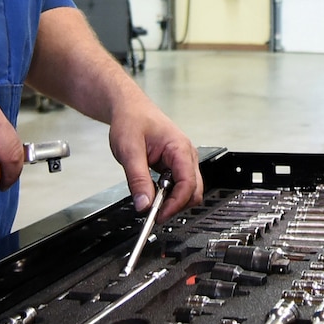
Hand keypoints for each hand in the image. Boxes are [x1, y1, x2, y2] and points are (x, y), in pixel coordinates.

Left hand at [107, 94, 201, 220]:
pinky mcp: (175, 165)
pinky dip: (167, 193)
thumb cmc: (131, 120)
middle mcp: (186, 154)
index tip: (158, 215)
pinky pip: (178, 185)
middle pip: (194, 190)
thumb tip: (143, 204)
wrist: (129, 108)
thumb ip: (137, 179)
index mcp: (180, 148)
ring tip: (150, 199)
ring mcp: (182, 160)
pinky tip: (151, 191)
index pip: (188, 183)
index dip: (175, 203)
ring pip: (188, 190)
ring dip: (171, 199)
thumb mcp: (129, 150)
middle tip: (154, 213)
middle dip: (176, 205)